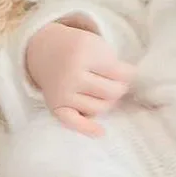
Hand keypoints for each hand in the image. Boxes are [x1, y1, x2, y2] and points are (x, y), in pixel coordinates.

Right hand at [25, 21, 134, 137]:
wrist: (46, 51)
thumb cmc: (78, 49)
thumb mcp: (97, 44)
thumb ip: (114, 64)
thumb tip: (128, 88)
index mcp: (84, 53)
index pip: (120, 73)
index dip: (129, 73)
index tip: (127, 71)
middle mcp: (71, 74)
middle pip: (112, 93)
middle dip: (119, 89)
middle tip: (115, 82)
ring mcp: (63, 92)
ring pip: (99, 108)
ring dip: (106, 102)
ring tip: (102, 92)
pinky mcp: (55, 106)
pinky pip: (73, 122)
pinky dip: (87, 129)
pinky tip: (100, 132)